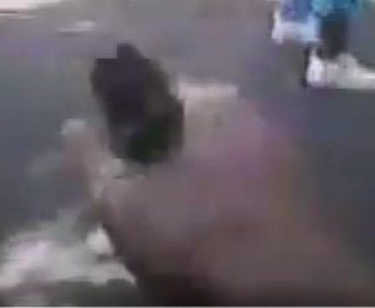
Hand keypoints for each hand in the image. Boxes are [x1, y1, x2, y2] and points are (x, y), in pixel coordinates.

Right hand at [63, 89, 374, 304]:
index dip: (124, 113)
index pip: (157, 86)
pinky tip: (205, 234)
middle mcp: (257, 114)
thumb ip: (93, 162)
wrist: (294, 293)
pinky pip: (247, 187)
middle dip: (160, 148)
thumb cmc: (203, 236)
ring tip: (165, 217)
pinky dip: (223, 202)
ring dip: (193, 178)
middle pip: (191, 122)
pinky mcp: (303, 197)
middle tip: (133, 185)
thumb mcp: (126, 205)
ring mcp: (287, 154)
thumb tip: (72, 127)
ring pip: (221, 157)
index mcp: (215, 100)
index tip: (107, 143)